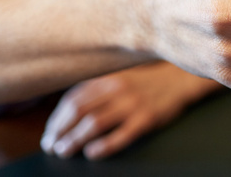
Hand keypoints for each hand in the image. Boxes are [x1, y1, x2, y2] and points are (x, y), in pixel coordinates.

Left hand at [40, 62, 219, 159]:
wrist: (181, 79)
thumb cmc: (148, 81)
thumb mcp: (121, 77)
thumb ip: (98, 88)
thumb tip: (68, 109)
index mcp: (109, 78)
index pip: (73, 98)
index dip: (57, 117)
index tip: (50, 131)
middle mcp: (118, 89)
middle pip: (79, 111)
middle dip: (60, 131)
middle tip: (51, 145)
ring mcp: (132, 104)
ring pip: (94, 123)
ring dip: (74, 140)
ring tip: (64, 151)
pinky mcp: (147, 119)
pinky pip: (121, 135)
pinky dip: (103, 146)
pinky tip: (92, 153)